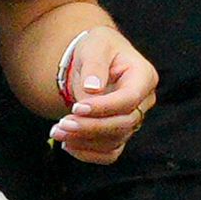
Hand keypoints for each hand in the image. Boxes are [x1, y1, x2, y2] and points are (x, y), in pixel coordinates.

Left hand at [50, 27, 158, 164]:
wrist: (94, 59)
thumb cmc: (98, 47)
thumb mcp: (95, 46)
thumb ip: (94, 65)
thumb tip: (92, 89)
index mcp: (144, 76)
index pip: (129, 99)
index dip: (104, 107)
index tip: (77, 107)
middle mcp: (143, 101)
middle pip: (123, 124)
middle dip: (91, 127)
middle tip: (62, 124)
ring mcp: (133, 119)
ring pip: (114, 140)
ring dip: (84, 141)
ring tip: (57, 132)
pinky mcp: (120, 133)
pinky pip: (110, 152)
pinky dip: (89, 153)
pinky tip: (68, 144)